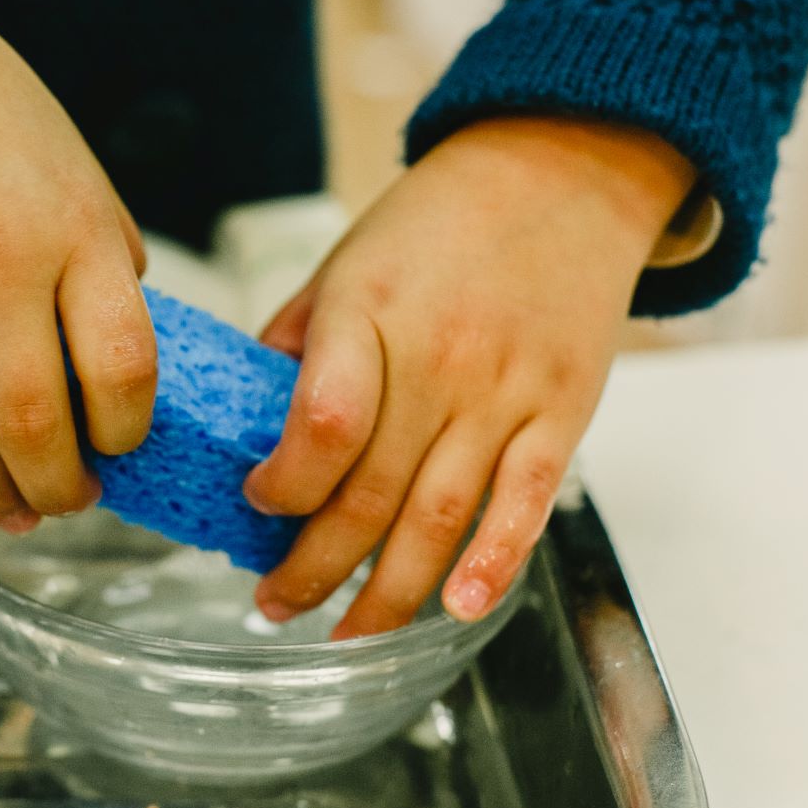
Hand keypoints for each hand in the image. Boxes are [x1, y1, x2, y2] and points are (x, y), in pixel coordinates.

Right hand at [0, 0, 153, 530]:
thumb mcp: (77, 171)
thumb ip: (108, 262)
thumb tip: (127, 368)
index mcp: (77, 230)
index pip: (124, 367)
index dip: (126, 433)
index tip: (119, 450)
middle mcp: (1, 257)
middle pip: (37, 420)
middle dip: (58, 487)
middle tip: (65, 503)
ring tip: (7, 500)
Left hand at [245, 116, 695, 637]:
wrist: (564, 172)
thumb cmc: (438, 224)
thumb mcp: (345, 262)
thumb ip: (296, 343)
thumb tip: (243, 422)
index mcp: (369, 316)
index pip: (323, 424)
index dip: (284, 485)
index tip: (253, 508)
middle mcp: (440, 361)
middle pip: (372, 495)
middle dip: (314, 568)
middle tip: (274, 603)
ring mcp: (507, 393)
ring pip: (441, 519)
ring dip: (388, 593)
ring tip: (345, 634)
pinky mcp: (563, 414)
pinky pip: (526, 504)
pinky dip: (493, 565)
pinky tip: (453, 609)